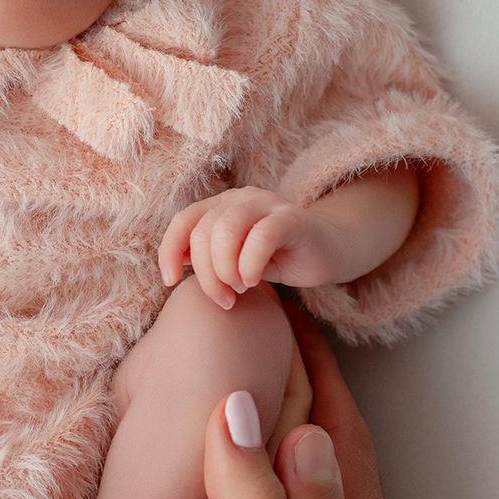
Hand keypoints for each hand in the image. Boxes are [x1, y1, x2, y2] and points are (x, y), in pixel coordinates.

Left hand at [159, 187, 344, 306]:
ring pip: (226, 230)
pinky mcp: (292, 218)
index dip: (169, 250)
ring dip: (226, 270)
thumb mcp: (234, 261)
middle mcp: (240, 199)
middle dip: (206, 273)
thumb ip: (206, 259)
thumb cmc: (277, 258)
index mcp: (221, 206)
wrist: (329, 252)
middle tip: (222, 299)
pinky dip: (250, 264)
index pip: (183, 222)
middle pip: (203, 232)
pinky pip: (261, 237)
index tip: (170, 281)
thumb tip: (171, 267)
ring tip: (239, 289)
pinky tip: (254, 281)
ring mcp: (266, 204)